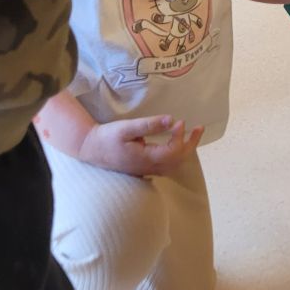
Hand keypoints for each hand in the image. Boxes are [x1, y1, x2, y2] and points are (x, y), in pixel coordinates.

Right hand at [79, 115, 202, 176]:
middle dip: (191, 144)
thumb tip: (171, 120)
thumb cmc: (107, 138)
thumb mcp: (127, 128)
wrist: (90, 150)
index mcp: (147, 158)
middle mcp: (150, 167)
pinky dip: (177, 154)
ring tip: (193, 134)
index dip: (181, 137)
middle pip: (178, 160)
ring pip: (174, 164)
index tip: (180, 122)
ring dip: (186, 149)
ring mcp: (147, 170)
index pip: (173, 151)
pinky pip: (167, 164)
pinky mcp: (144, 168)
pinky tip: (177, 143)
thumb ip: (149, 125)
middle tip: (199, 127)